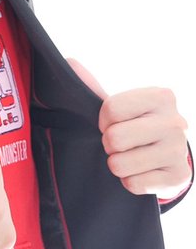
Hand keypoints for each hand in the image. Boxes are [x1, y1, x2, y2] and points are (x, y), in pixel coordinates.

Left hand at [67, 58, 190, 199]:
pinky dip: (129, 181)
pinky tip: (140, 171)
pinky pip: (133, 184)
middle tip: (119, 144)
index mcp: (161, 97)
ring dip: (117, 164)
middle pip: (114, 138)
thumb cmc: (137, 124)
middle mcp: (175, 122)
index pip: (111, 109)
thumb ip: (93, 86)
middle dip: (109, 144)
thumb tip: (69, 63)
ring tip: (129, 157)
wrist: (167, 154)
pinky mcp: (178, 177)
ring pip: (120, 164)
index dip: (103, 121)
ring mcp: (178, 151)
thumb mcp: (121, 104)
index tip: (110, 124)